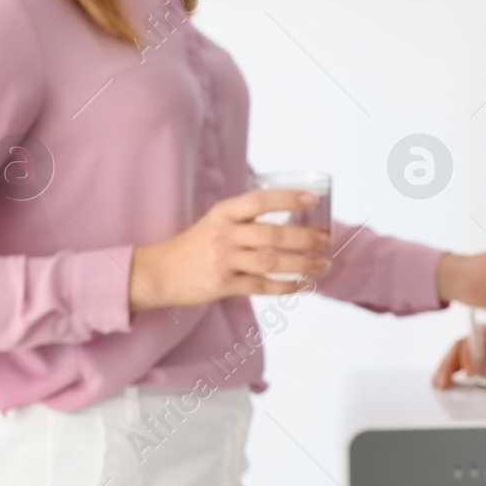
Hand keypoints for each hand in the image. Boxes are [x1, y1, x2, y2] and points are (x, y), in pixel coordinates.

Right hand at [128, 190, 328, 313]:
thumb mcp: (216, 222)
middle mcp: (223, 234)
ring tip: (323, 264)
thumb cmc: (195, 245)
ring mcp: (223, 261)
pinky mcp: (222, 285)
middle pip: (272, 234)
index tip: (312, 200)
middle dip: (305, 238)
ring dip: (302, 264)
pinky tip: (303, 285)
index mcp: (223, 213)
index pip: (259, 201)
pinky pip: (261, 286)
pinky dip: (286, 287)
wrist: (159, 272)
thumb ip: (247, 220)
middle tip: (327, 240)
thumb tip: (292, 218)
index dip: (287, 199)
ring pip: (270, 262)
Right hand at [433, 325, 485, 388]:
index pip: (481, 337)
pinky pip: (466, 364)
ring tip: (439, 383)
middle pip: (464, 345)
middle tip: (443, 381)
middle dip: (450, 362)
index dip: (472, 353)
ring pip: (461, 354)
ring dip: (447, 367)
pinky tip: (445, 382)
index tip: (471, 372)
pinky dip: (454, 372)